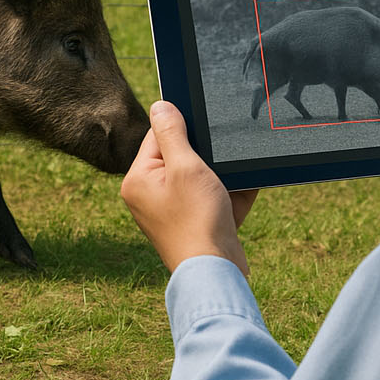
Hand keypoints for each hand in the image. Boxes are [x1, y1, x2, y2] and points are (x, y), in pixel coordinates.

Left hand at [121, 101, 256, 275]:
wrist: (216, 274)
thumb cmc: (197, 220)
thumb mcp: (185, 166)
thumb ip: (172, 132)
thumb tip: (160, 104)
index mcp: (138, 180)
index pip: (158, 136)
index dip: (185, 131)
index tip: (206, 135)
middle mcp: (149, 196)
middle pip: (182, 157)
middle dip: (207, 157)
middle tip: (218, 164)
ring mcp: (172, 212)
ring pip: (202, 178)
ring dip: (223, 177)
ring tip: (228, 188)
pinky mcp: (194, 224)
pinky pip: (213, 198)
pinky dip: (230, 195)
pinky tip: (241, 196)